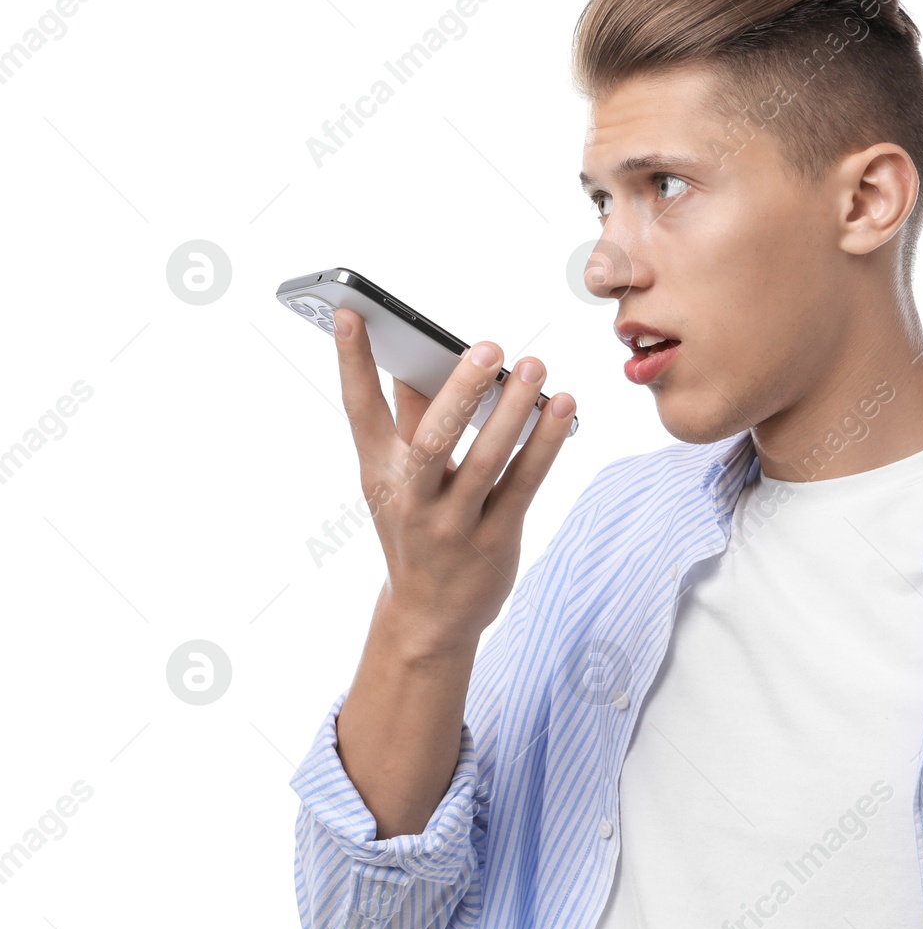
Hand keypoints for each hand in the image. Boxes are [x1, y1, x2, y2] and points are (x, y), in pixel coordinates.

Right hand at [331, 308, 576, 648]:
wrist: (429, 616)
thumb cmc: (416, 529)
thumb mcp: (395, 480)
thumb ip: (406, 422)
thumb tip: (411, 362)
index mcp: (379, 474)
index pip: (359, 411)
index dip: (352, 363)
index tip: (352, 312)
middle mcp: (412, 498)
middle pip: (432, 440)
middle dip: (460, 392)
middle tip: (487, 347)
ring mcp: (454, 523)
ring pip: (487, 461)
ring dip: (515, 411)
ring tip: (536, 368)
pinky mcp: (495, 538)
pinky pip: (525, 485)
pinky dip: (546, 444)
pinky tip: (563, 409)